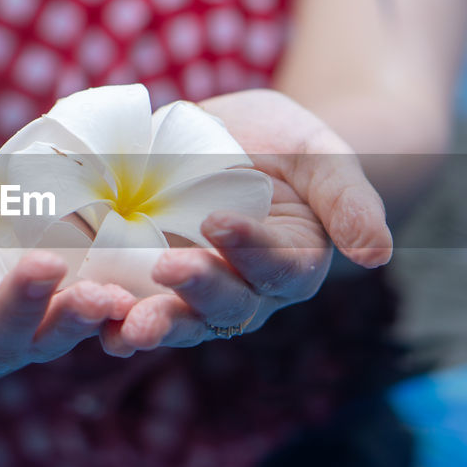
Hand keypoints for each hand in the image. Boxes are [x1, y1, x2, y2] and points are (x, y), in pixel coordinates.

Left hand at [98, 89, 393, 355]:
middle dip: (196, 292)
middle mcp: (245, 289)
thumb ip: (350, 203)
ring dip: (152, 325)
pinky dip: (111, 317)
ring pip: (178, 319)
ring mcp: (195, 292)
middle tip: (166, 270)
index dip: (251, 249)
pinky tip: (88, 317)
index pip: (279, 266)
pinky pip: (133, 307)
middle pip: (226, 305)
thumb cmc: (290, 146)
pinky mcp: (148, 284)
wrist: (236, 139)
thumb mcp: (325, 157)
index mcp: (293, 263)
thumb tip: (378, 256)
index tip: (220, 223)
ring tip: (124, 327)